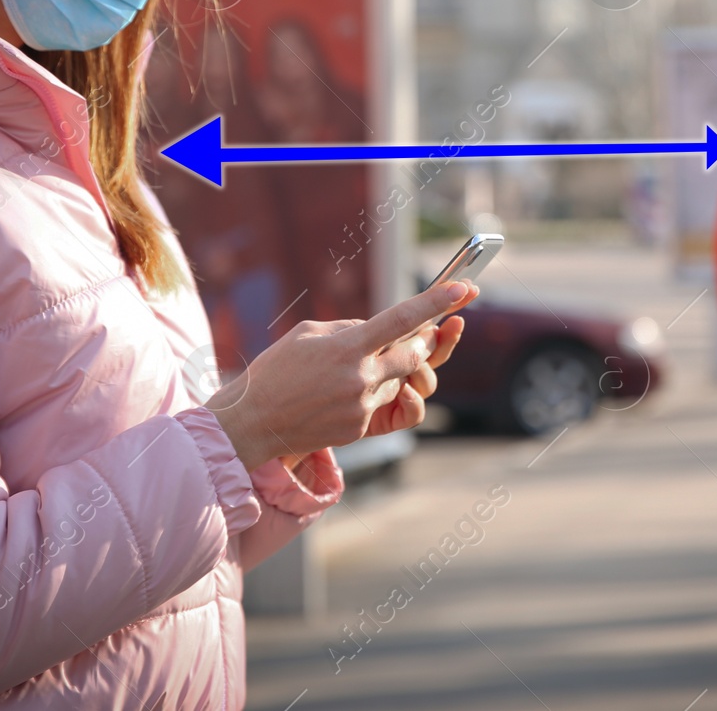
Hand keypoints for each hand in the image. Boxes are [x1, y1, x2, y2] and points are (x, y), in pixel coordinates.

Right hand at [207, 280, 478, 468]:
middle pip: (414, 355)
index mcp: (348, 348)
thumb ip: (349, 329)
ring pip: (399, 381)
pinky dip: (370, 393)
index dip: (436, 302)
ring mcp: (363, 406)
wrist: (254, 423)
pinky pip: (382, 404)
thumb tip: (378, 330)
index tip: (462, 287)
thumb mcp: (308, 334)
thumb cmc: (276, 371)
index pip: (402, 319)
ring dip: (390, 371)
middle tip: (418, 335)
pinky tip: (338, 394)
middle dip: (420, 344)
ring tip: (355, 368)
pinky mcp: (361, 429)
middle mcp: (361, 378)